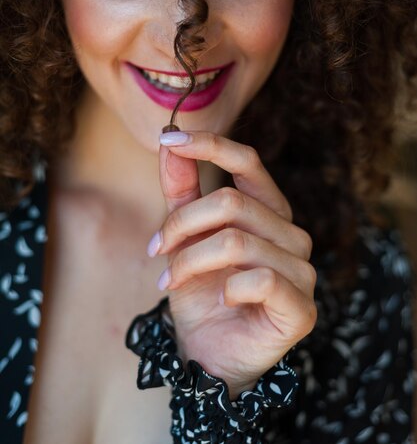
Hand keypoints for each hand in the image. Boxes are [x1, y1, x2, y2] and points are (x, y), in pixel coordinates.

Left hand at [154, 130, 316, 398]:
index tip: (169, 137)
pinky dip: (226, 287)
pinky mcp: (302, 307)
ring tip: (168, 280)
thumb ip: (182, 188)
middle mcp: (291, 234)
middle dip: (181, 224)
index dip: (210, 145)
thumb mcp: (183, 235)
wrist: (207, 354)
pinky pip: (260, 279)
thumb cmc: (200, 291)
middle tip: (155, 249)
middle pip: (231, 202)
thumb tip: (169, 139)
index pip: (248, 161)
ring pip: (236, 241)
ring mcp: (302, 270)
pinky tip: (219, 299)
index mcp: (269, 210)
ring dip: (189, 261)